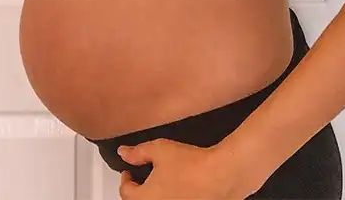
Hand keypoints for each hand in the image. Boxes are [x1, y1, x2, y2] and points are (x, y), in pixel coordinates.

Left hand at [117, 138, 256, 199]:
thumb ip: (138, 152)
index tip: (129, 171)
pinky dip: (169, 197)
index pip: (126, 192)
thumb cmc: (191, 164)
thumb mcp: (160, 150)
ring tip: (160, 184)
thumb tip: (123, 152)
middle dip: (138, 191)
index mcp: (145, 197)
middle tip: (142, 178)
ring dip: (153, 195)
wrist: (221, 175)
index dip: (125, 179)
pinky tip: (176, 188)